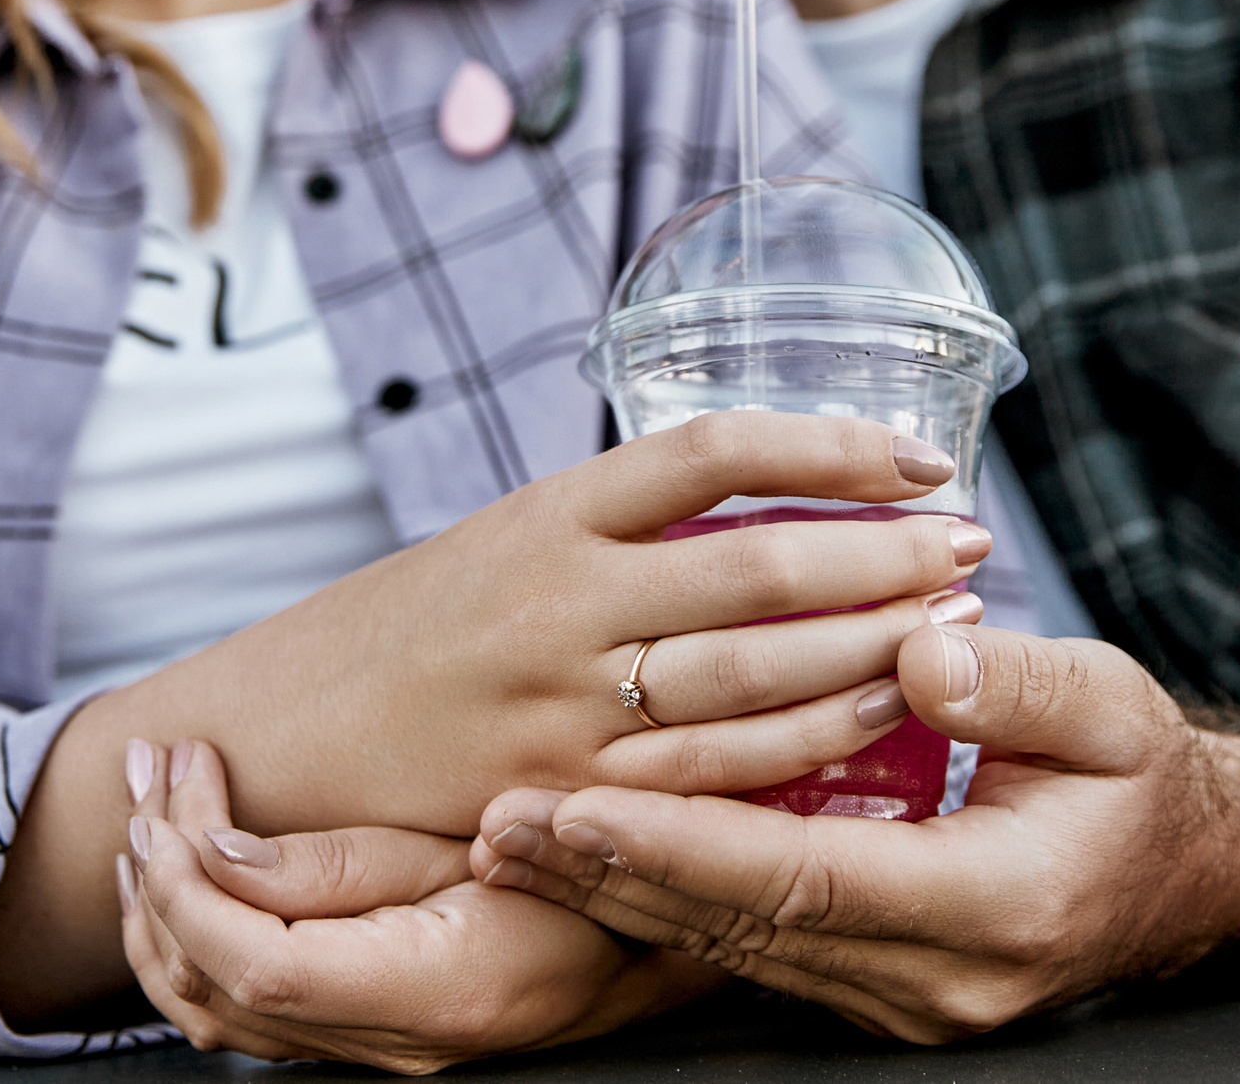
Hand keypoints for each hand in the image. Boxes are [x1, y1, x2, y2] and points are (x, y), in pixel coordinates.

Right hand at [0, 412, 988, 1021]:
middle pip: (765, 564)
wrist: (264, 748)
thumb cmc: (395, 637)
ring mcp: (564, 704)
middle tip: (975, 543)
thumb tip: (756, 510)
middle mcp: (559, 597)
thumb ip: (613, 536)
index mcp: (544, 510)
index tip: (917, 453)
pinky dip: (806, 744)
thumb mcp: (494, 546)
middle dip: (889, 555)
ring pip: (756, 670)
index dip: (834, 445)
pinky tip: (874, 720)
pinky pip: (713, 768)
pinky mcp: (566, 794)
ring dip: (873, 647)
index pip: (716, 449)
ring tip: (954, 625)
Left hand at [116, 738, 724, 1071]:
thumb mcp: (493, 837)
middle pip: (215, 991)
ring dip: (163, 907)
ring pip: (214, 1014)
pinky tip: (188, 872)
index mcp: (432, 993)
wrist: (669, 939)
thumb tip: (218, 853)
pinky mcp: (368, 1033)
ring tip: (154, 808)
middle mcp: (396, 1046)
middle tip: (152, 767)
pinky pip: (245, 1014)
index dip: (192, 879)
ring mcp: (378, 1051)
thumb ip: (351, 860)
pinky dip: (194, 941)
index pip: (258, 964)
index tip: (179, 778)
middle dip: (160, 871)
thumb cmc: (602, 874)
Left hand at [472, 627, 1239, 1041]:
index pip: (808, 881)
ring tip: (509, 843)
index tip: (585, 805)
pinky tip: (588, 864)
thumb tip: (920, 650)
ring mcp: (901, 996)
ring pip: (730, 949)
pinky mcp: (872, 984)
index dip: (688, 846)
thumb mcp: (1111, 710)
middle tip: (500, 827)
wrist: (1183, 875)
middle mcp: (936, 976)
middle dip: (613, 878)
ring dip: (616, 897)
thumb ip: (1018, 685)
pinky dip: (662, 905)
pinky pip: (750, 947)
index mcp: (996, 906)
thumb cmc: (1140, 777)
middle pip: (742, 931)